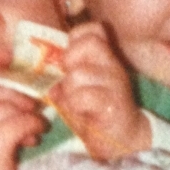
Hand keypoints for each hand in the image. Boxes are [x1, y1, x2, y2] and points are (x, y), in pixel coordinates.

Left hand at [46, 21, 150, 159]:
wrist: (123, 140)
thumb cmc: (96, 111)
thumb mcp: (81, 86)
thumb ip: (67, 73)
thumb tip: (45, 73)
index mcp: (105, 58)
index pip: (95, 29)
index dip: (76, 36)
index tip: (67, 57)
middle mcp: (113, 66)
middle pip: (90, 43)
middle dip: (70, 59)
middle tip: (68, 79)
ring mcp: (116, 84)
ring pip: (79, 73)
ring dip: (69, 89)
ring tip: (73, 101)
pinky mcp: (114, 105)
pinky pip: (83, 97)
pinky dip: (74, 105)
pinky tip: (78, 112)